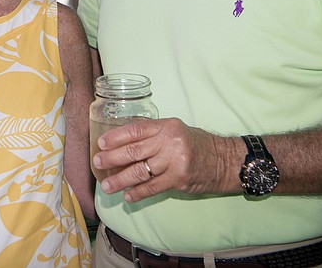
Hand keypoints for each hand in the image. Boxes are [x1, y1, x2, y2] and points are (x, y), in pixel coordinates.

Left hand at [92, 117, 239, 202]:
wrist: (224, 160)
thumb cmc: (196, 144)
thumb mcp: (175, 130)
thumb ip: (153, 134)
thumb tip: (123, 142)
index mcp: (166, 126)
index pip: (135, 130)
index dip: (116, 138)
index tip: (101, 144)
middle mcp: (169, 141)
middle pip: (134, 151)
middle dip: (112, 159)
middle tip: (97, 164)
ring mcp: (175, 161)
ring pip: (141, 171)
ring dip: (121, 180)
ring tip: (107, 186)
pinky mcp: (179, 179)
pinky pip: (153, 187)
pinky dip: (138, 193)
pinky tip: (127, 196)